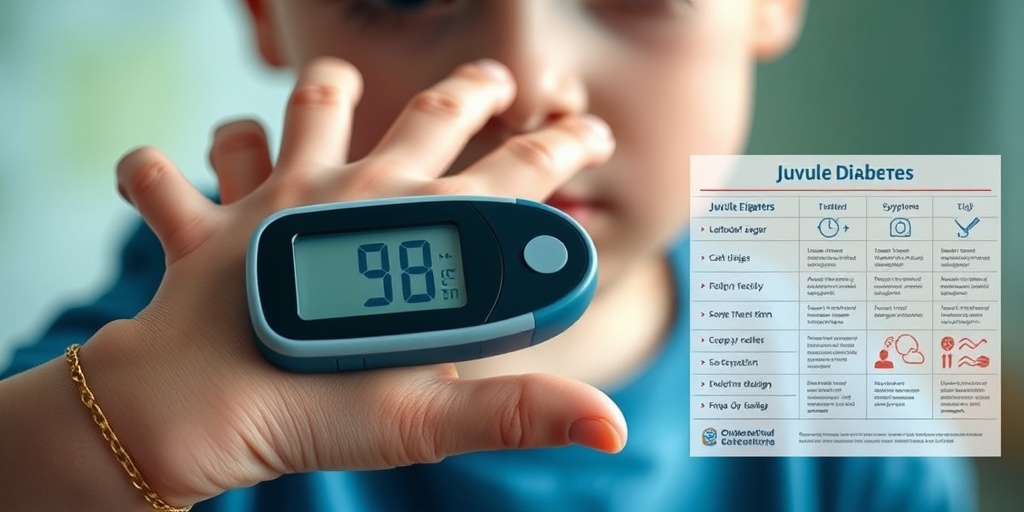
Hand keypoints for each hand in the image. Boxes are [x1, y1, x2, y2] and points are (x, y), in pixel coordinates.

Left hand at [92, 57, 621, 505]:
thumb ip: (519, 410)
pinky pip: (169, 179)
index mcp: (419, 228)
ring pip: (304, 109)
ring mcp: (275, 197)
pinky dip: (162, 171)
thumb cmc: (307, 413)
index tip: (592, 135)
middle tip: (497, 83)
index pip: (517, 173)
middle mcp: (353, 192)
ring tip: (340, 83)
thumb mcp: (426, 417)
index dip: (565, 148)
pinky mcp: (205, 224)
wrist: (184, 417)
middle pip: (431, 115)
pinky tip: (168, 170)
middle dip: (473, 92)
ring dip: (323, 92)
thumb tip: (610, 427)